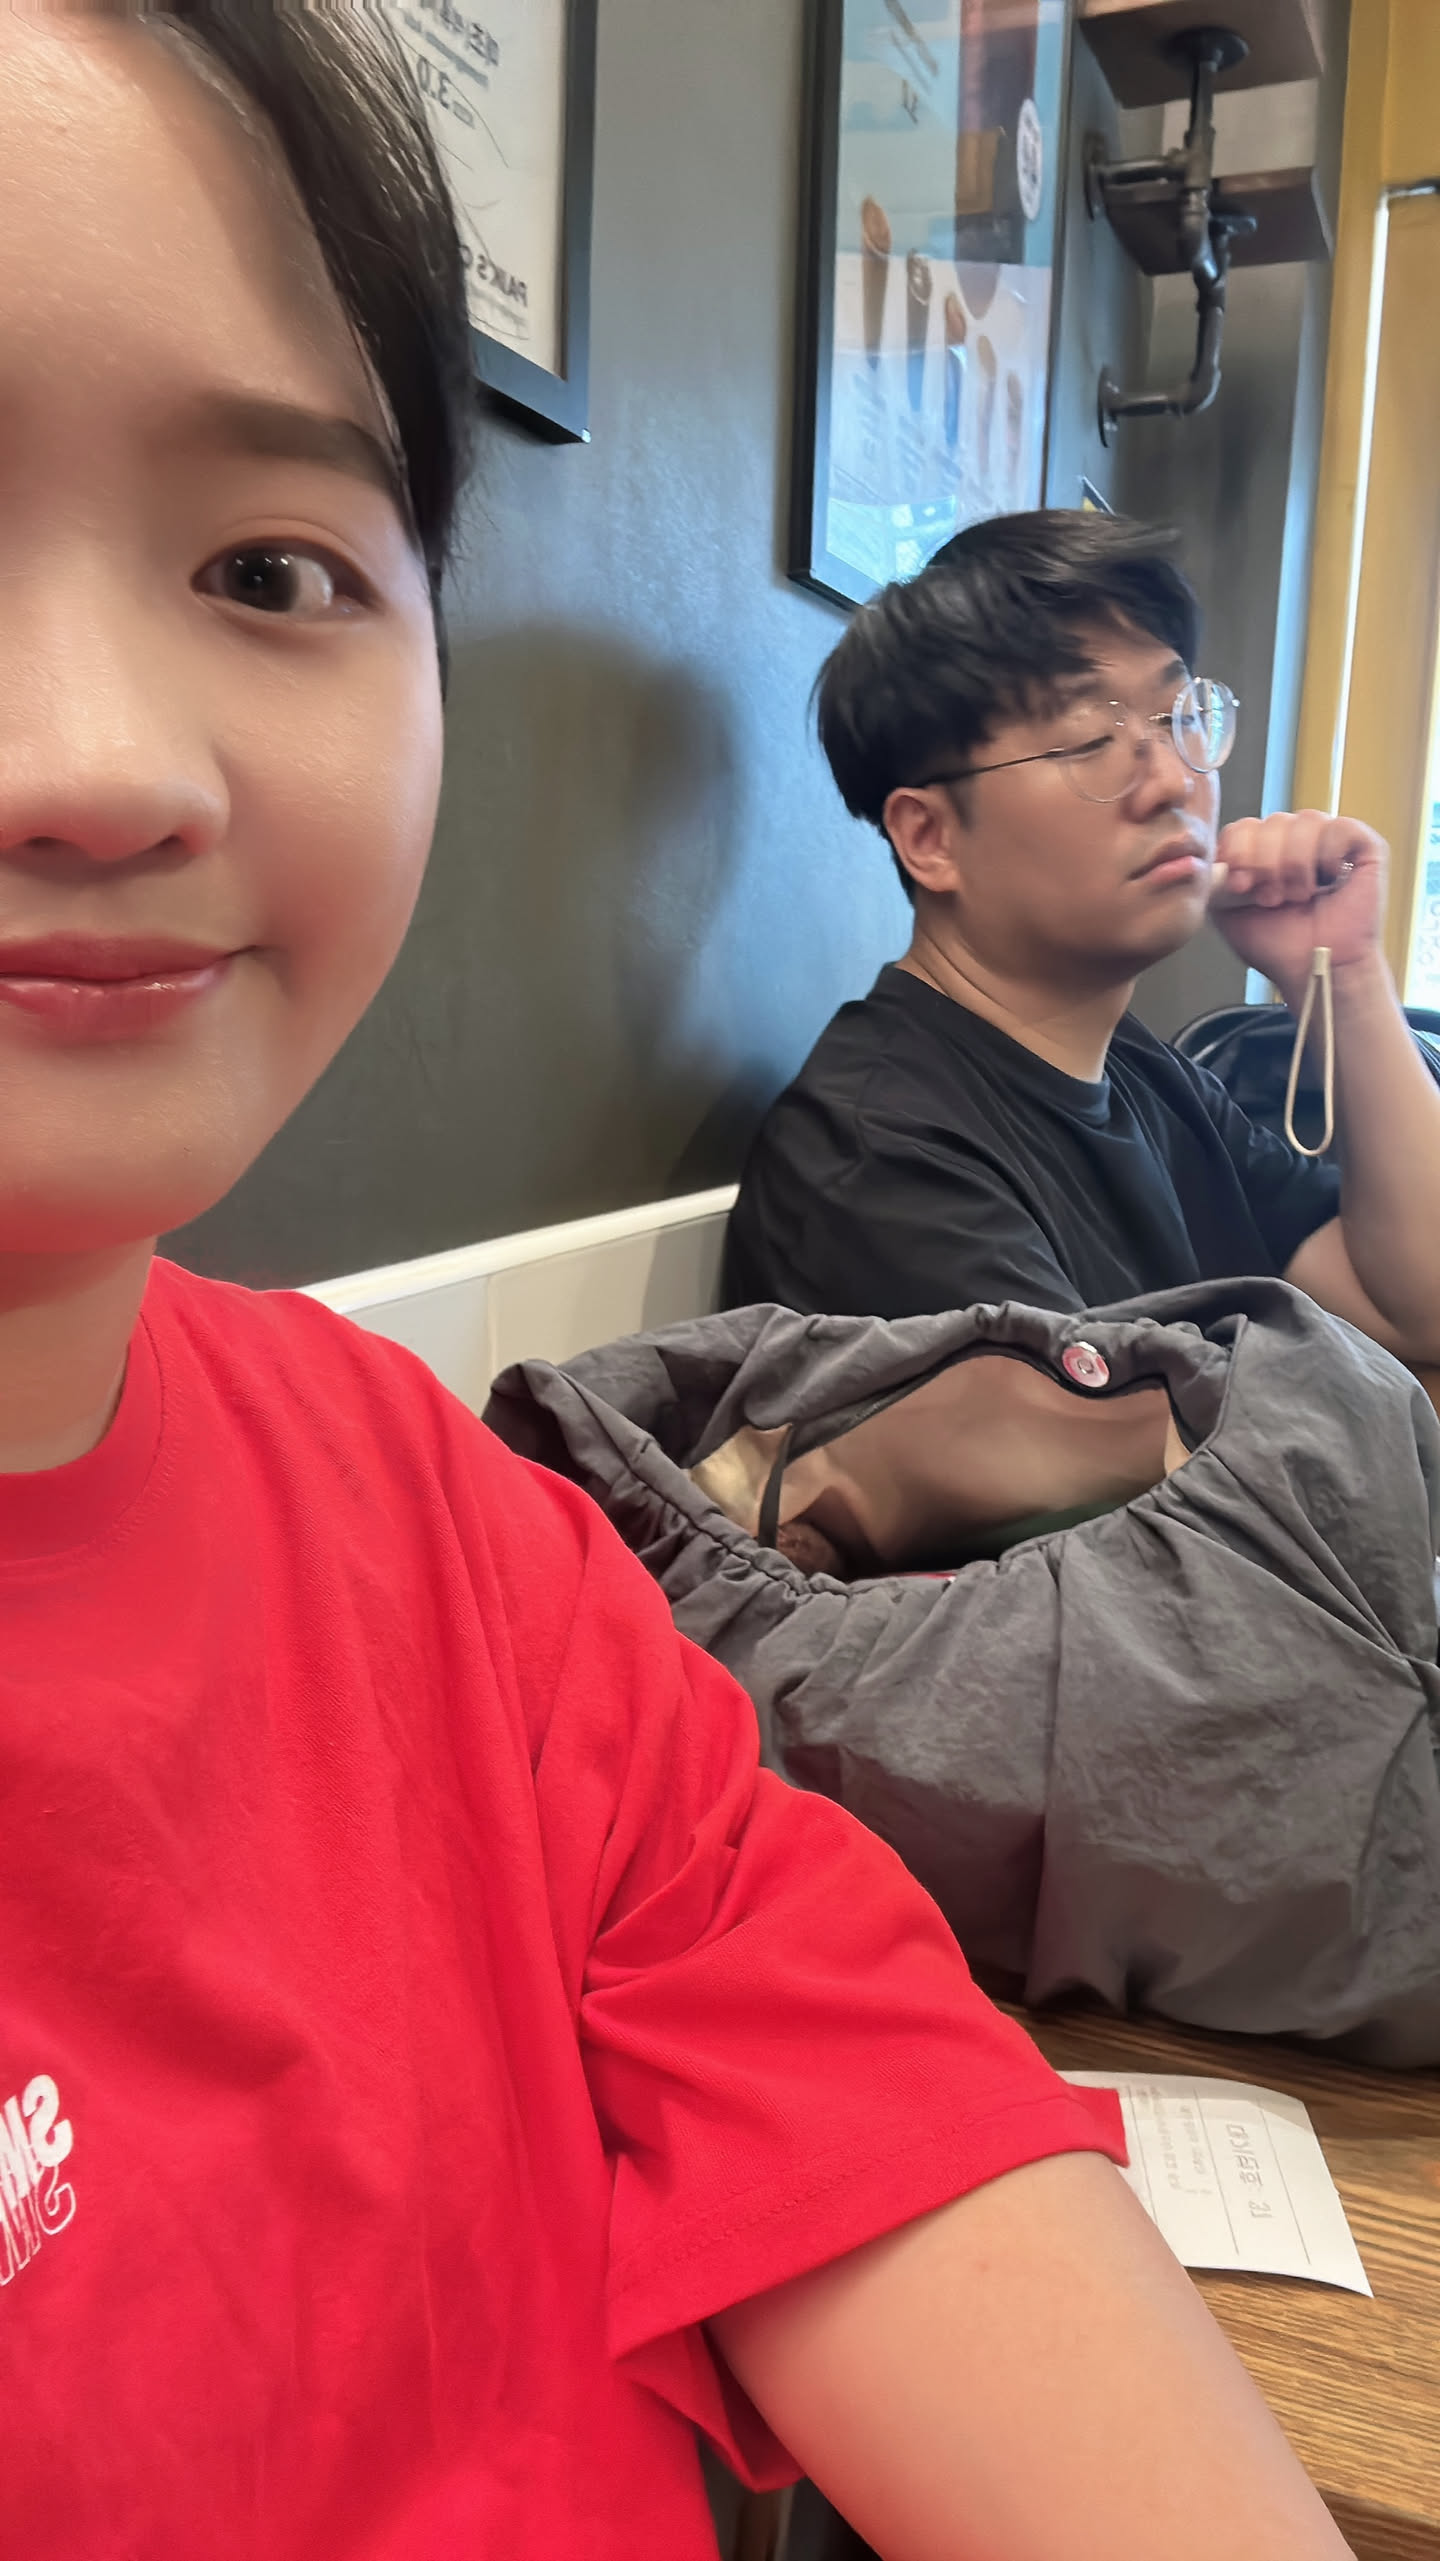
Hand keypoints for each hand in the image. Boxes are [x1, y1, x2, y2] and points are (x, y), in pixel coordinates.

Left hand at [1209, 811, 1387, 1003]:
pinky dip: (1328, 855)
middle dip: (1266, 863)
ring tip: (1299, 896)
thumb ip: (1214, 879)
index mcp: (1265, 851)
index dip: (1238, 852)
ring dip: (1295, 864)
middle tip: (1273, 899)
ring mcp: (1330, 840)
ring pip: (1304, 820)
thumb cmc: (1279, 946)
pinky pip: (1339, 826)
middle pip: (1271, 821)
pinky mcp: (1363, 846)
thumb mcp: (1228, 911)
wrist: (1317, 970)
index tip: (1240, 887)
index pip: (1244, 826)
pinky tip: (1328, 881)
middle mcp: (1296, 840)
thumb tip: (1207, 855)